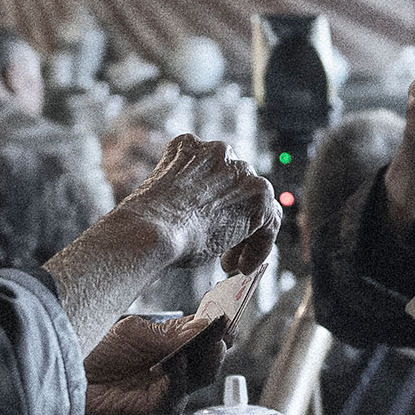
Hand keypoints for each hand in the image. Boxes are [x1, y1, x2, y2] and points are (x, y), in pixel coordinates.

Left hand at [81, 311, 231, 414]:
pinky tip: (178, 362)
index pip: (204, 334)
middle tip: (222, 329)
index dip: (218, 325)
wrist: (68, 374)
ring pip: (201, 377)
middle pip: (210, 358)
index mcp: (171, 342)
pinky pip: (176, 395)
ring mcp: (167, 388)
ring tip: (210, 342)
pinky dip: (179, 378)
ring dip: (207, 359)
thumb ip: (170, 333)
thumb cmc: (96, 351)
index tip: (227, 314)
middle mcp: (175, 366)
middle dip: (219, 342)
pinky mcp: (155, 407)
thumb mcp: (134, 332)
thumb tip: (203, 326)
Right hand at [116, 134, 278, 272]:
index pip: (212, 175)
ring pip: (255, 203)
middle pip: (236, 187)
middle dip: (230, 218)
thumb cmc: (146, 227)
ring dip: (246, 235)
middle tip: (221, 250)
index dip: (212, 206)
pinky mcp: (258, 193)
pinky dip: (259, 246)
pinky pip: (268, 221)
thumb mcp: (165, 203)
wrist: (152, 231)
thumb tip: (199, 224)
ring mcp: (239, 169)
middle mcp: (217, 151)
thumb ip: (187, 202)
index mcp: (188, 147)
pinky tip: (243, 266)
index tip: (205, 230)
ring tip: (232, 262)